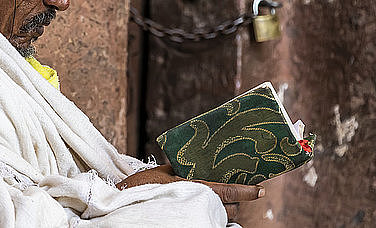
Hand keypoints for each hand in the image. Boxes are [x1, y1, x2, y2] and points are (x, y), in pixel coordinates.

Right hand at [117, 164, 264, 221]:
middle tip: (243, 189)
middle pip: (229, 206)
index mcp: (193, 188)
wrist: (124, 203)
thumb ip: (182, 171)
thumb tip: (196, 166)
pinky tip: (211, 206)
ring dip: (225, 206)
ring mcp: (192, 214)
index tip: (261, 189)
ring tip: (229, 197)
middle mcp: (196, 203)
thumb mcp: (163, 173)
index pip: (227, 191)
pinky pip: (208, 217)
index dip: (246, 191)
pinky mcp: (187, 219)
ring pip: (220, 214)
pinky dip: (213, 211)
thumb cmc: (141, 186)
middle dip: (237, 199)